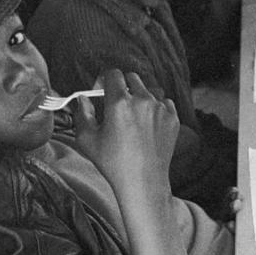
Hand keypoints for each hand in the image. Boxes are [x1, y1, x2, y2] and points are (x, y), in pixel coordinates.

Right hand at [72, 70, 178, 195]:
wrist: (143, 180)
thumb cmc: (113, 162)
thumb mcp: (87, 139)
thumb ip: (82, 113)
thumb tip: (82, 98)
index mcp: (120, 102)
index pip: (113, 73)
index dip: (105, 79)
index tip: (102, 91)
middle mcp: (143, 100)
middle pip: (132, 78)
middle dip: (123, 86)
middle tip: (117, 104)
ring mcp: (161, 108)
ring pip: (150, 90)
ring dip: (141, 97)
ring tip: (134, 116)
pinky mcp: (173, 118)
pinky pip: (164, 103)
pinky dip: (156, 108)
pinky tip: (148, 124)